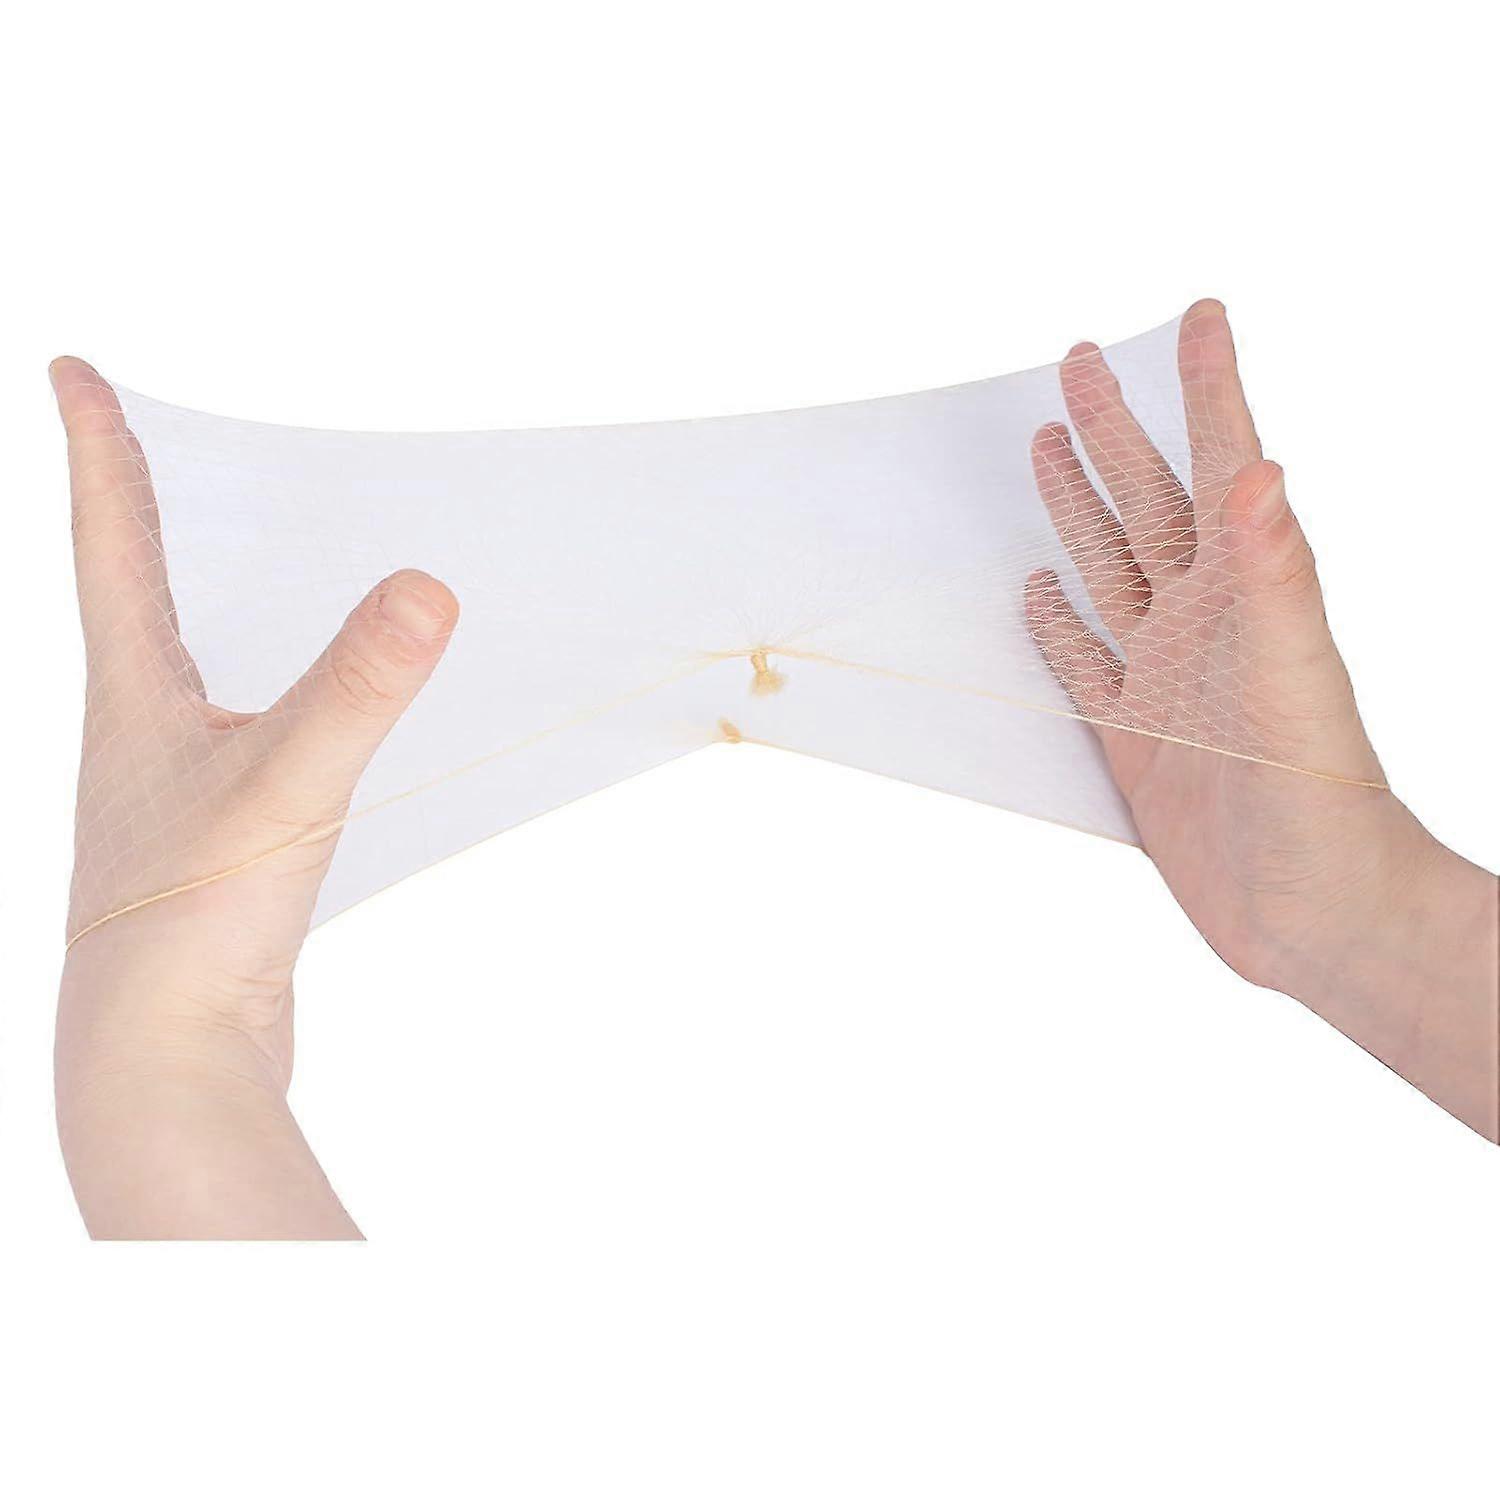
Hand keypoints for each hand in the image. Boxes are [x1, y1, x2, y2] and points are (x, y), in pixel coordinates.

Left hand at [53, 357, 459, 1236]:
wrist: (164, 1062)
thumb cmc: (191, 925)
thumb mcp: (285, 786)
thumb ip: (357, 688)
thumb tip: (427, 586)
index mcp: (131, 698)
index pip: (111, 544)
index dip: (97, 450)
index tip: (71, 368)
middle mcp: (136, 733)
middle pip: (126, 593)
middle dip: (128, 509)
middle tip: (127, 439)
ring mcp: (168, 790)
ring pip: (172, 665)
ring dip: (181, 597)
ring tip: (202, 557)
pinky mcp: (213, 841)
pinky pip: (227, 731)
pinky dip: (247, 686)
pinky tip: (284, 710)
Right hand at [1025, 301, 1496, 1137]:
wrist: (1311, 909)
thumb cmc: (1321, 799)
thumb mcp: (1294, 674)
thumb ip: (1276, 572)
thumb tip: (1262, 469)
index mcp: (1245, 590)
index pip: (1223, 466)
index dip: (1210, 390)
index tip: (1200, 316)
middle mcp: (1201, 620)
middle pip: (1145, 503)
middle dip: (1114, 431)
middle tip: (1077, 363)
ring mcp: (1163, 676)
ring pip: (1108, 569)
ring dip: (1079, 507)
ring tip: (1046, 448)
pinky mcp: (1133, 736)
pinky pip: (1082, 663)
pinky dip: (1056, 625)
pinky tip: (1036, 593)